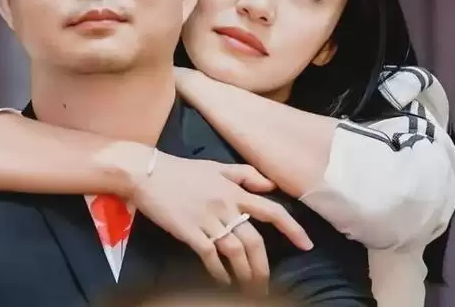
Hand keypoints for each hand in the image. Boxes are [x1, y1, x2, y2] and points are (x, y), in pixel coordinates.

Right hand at [128, 152, 312, 284]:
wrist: (148, 172)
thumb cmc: (182, 170)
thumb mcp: (216, 166)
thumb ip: (245, 175)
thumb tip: (270, 186)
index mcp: (234, 190)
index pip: (271, 210)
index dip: (292, 228)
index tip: (306, 245)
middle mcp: (225, 206)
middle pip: (254, 241)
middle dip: (263, 267)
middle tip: (264, 285)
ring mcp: (207, 220)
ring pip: (235, 252)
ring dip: (244, 273)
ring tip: (247, 288)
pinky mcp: (189, 231)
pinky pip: (210, 256)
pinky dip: (218, 272)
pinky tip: (222, 281)